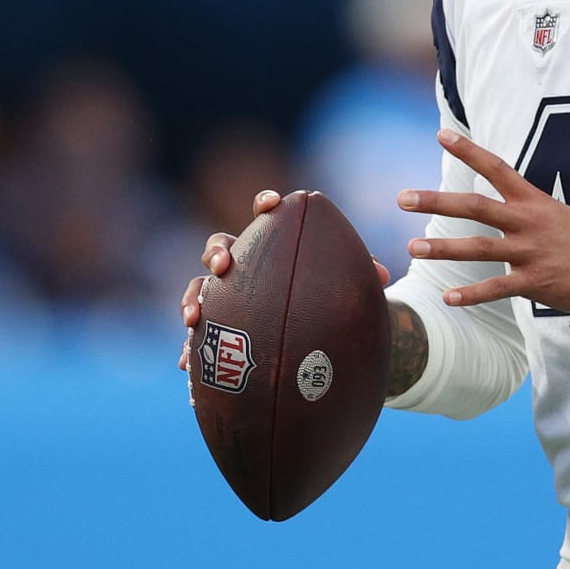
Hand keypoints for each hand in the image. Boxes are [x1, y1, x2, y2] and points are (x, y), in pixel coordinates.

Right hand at [177, 189, 389, 370]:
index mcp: (273, 247)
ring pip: (199, 288)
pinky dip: (190, 348)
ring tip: (194, 315)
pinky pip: (197, 336)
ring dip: (193, 297)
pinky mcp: (216, 330)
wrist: (312, 341)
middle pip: (219, 246)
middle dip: (216, 251)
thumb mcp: (345, 291)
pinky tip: (187, 364)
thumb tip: (382, 275)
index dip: (264, 204)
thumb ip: (358, 278)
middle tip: (223, 266)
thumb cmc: (327, 303)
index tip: (271, 204)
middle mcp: (244, 266)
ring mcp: (225, 297)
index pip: (266, 217)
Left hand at [397, 128, 569, 314]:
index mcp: (534, 202)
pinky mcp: (534, 282)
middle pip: (475, 207)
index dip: (469, 151)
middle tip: (403, 197)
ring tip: (413, 247)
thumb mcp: (558, 213)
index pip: (497, 168)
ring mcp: (530, 252)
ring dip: (443, 248)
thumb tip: (505, 202)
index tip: (442, 135)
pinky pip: (496, 288)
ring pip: (479, 248)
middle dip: (437, 201)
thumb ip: (528, 208)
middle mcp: (528, 222)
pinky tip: (448, 298)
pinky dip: (470, 295)